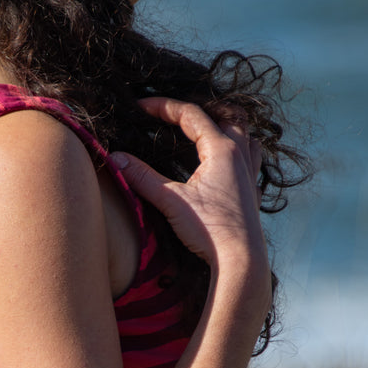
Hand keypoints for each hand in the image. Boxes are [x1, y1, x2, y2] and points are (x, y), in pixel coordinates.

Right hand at [110, 98, 267, 274]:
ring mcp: (249, 173)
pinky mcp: (251, 191)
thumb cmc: (209, 230)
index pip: (191, 114)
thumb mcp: (170, 200)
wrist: (240, 261)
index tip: (140, 107)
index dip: (163, 107)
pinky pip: (250, 158)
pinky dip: (238, 149)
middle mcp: (240, 155)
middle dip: (198, 109)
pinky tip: (225, 162)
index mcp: (222, 150)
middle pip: (225, 115)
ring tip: (203, 129)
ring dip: (224, 125)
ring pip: (244, 133)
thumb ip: (142, 177)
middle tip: (173, 113)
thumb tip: (116, 158)